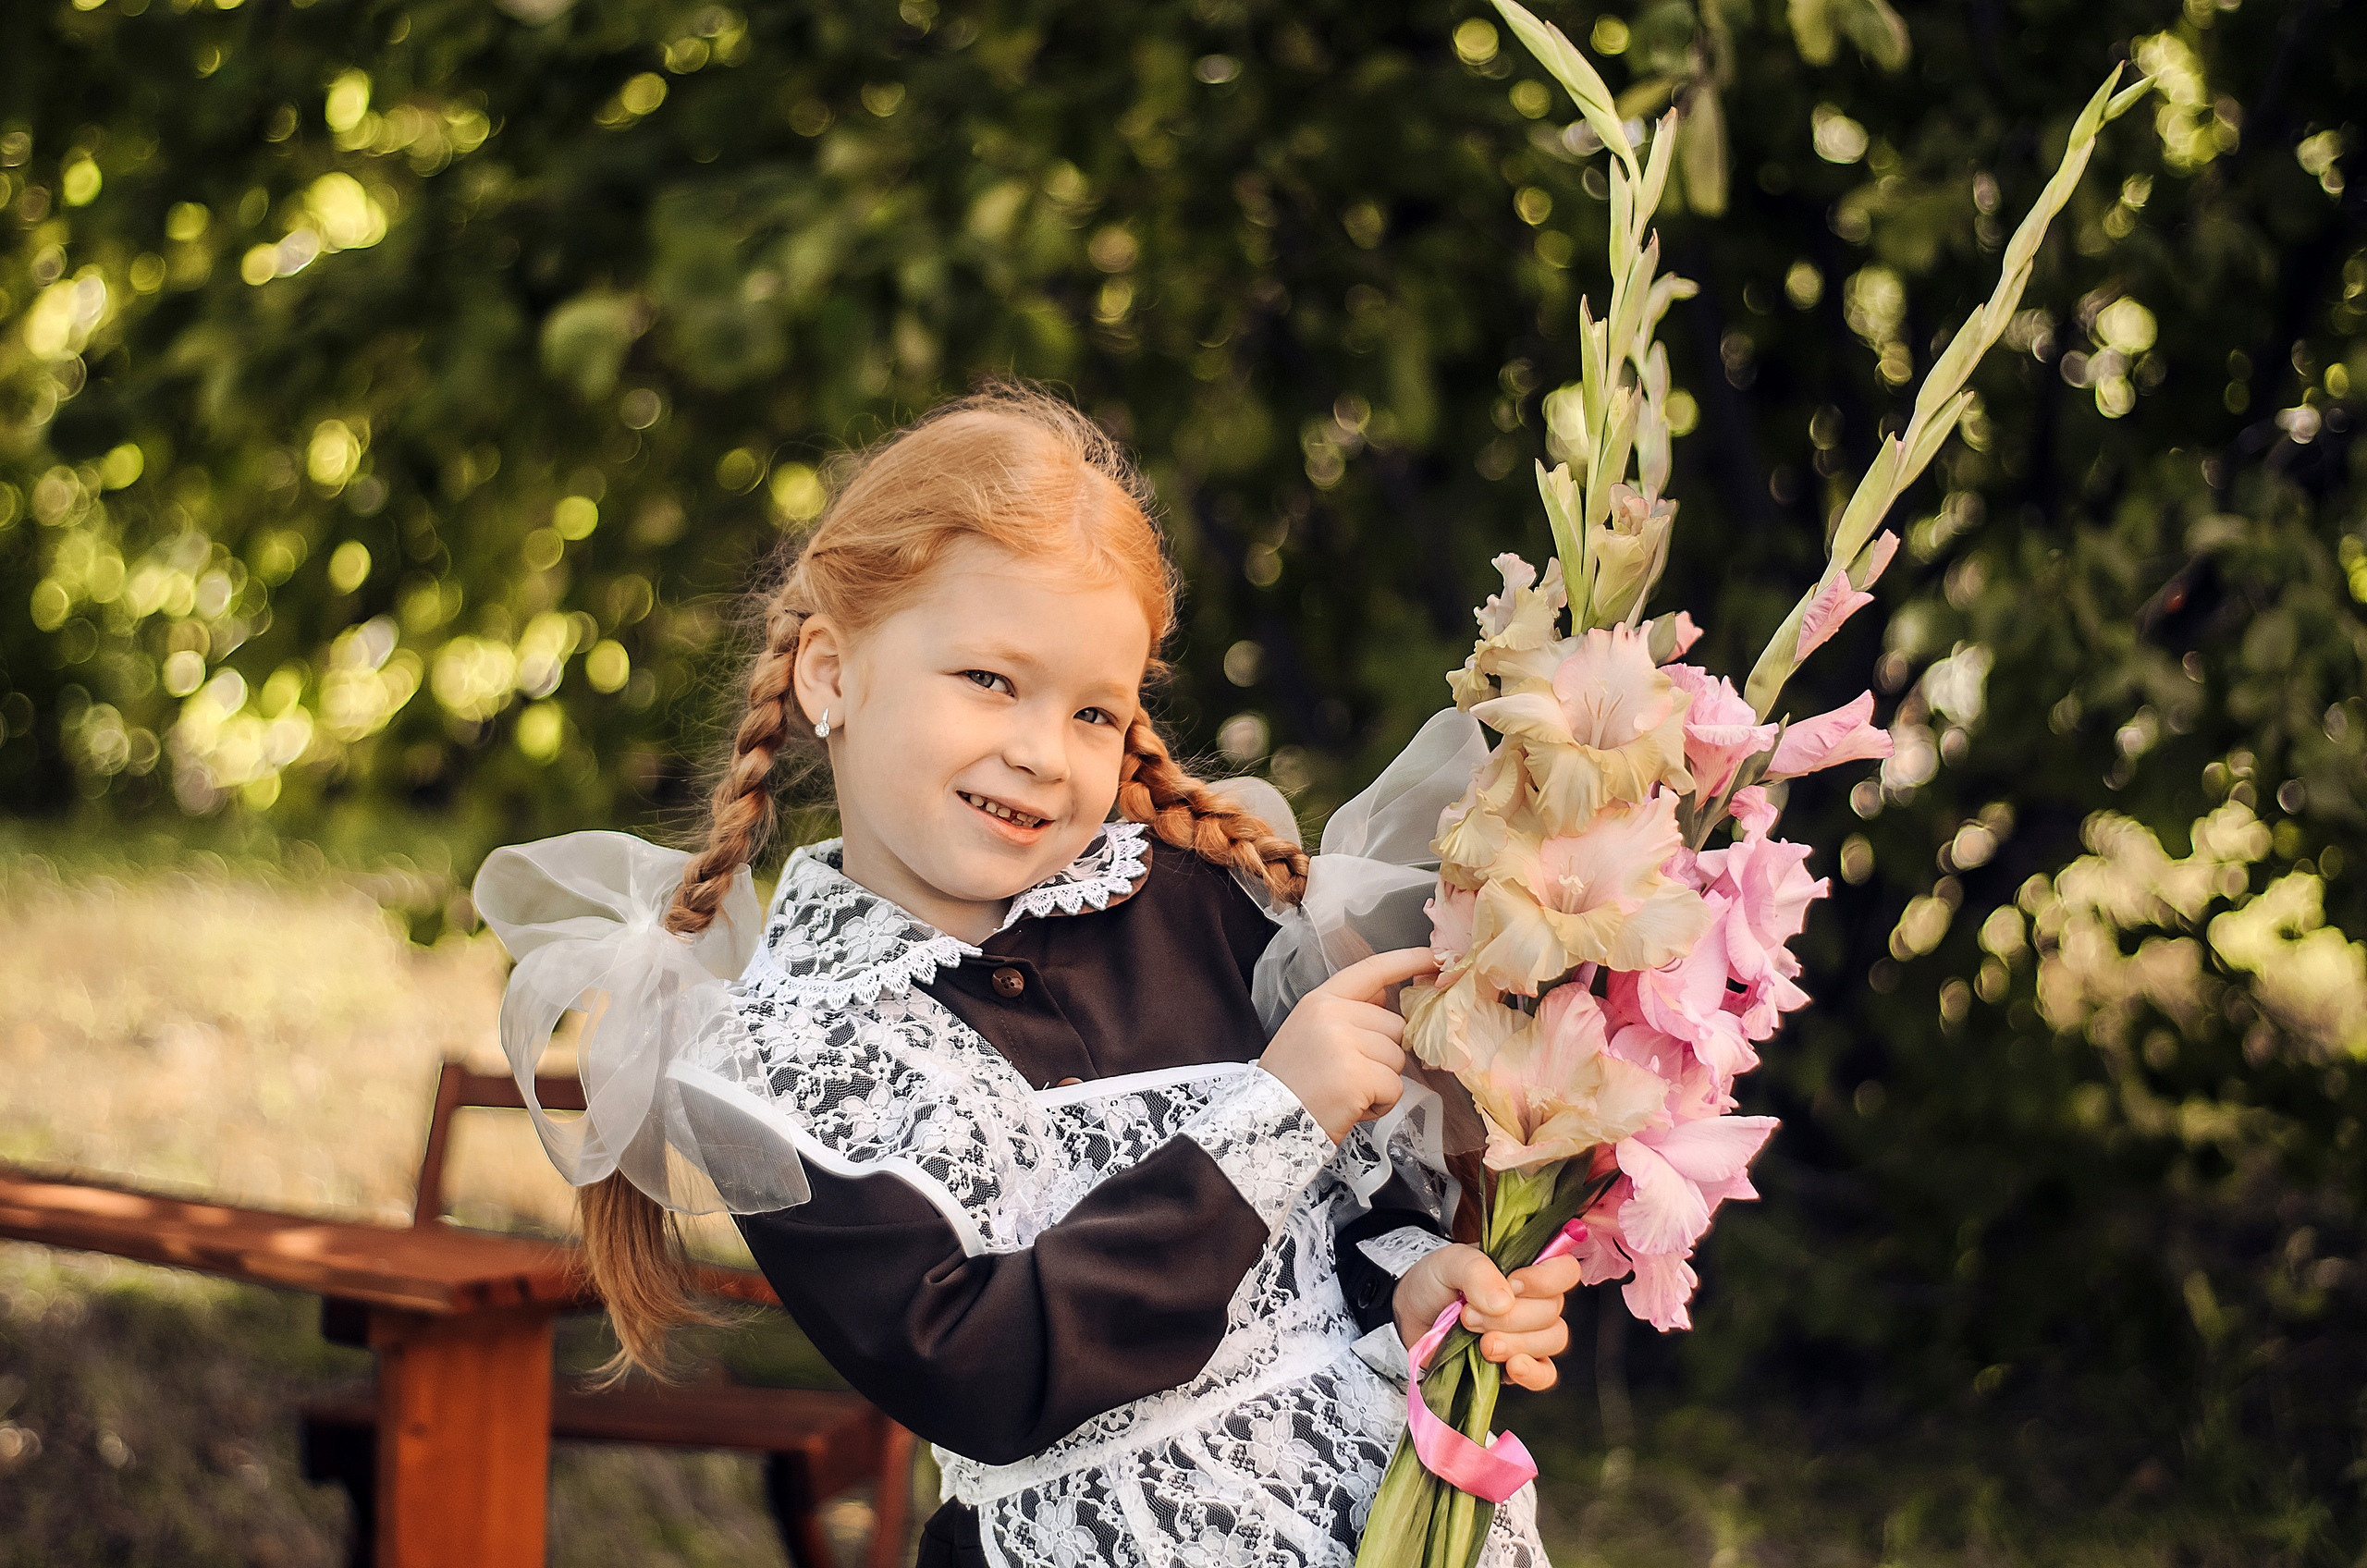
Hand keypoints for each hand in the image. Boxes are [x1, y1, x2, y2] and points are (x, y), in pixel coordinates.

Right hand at [1258, 947, 1435, 1142]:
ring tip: (1347, 1092)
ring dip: (1381, 1082)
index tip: (1436, 958)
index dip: (1407, 962)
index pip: (1372, 971)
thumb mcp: (1308, 1032)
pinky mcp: (1359, 1076)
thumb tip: (1386, 995)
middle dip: (1382, 1055)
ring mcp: (1345, 1044)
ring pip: (1397, 1058)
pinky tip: (1352, 1107)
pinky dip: (1381, 1104)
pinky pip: (1395, 1088)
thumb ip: (1347, 1012)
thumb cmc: (1291, 1083)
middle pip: (1395, 1026)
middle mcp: (1333, 1015)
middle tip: (1348, 1075)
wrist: (1266, 1124)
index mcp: (1320, 1001)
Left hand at [1392, 1244, 1579, 1392]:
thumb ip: (1476, 1271)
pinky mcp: (1518, 1365)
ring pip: (1551, 1341)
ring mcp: (1529, 1334)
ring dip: (1515, 1343)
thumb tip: (1506, 1302)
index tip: (1513, 1284)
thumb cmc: (1434, 1282)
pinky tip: (1512, 1368)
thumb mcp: (1449, 1263)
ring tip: (1480, 1342)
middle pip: (1552, 1311)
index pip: (1564, 1271)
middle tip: (1469, 1315)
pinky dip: (1532, 1374)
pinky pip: (1545, 1374)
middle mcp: (1534, 1300)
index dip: (1546, 1280)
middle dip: (1510, 1317)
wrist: (1410, 1316)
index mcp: (1526, 1267)